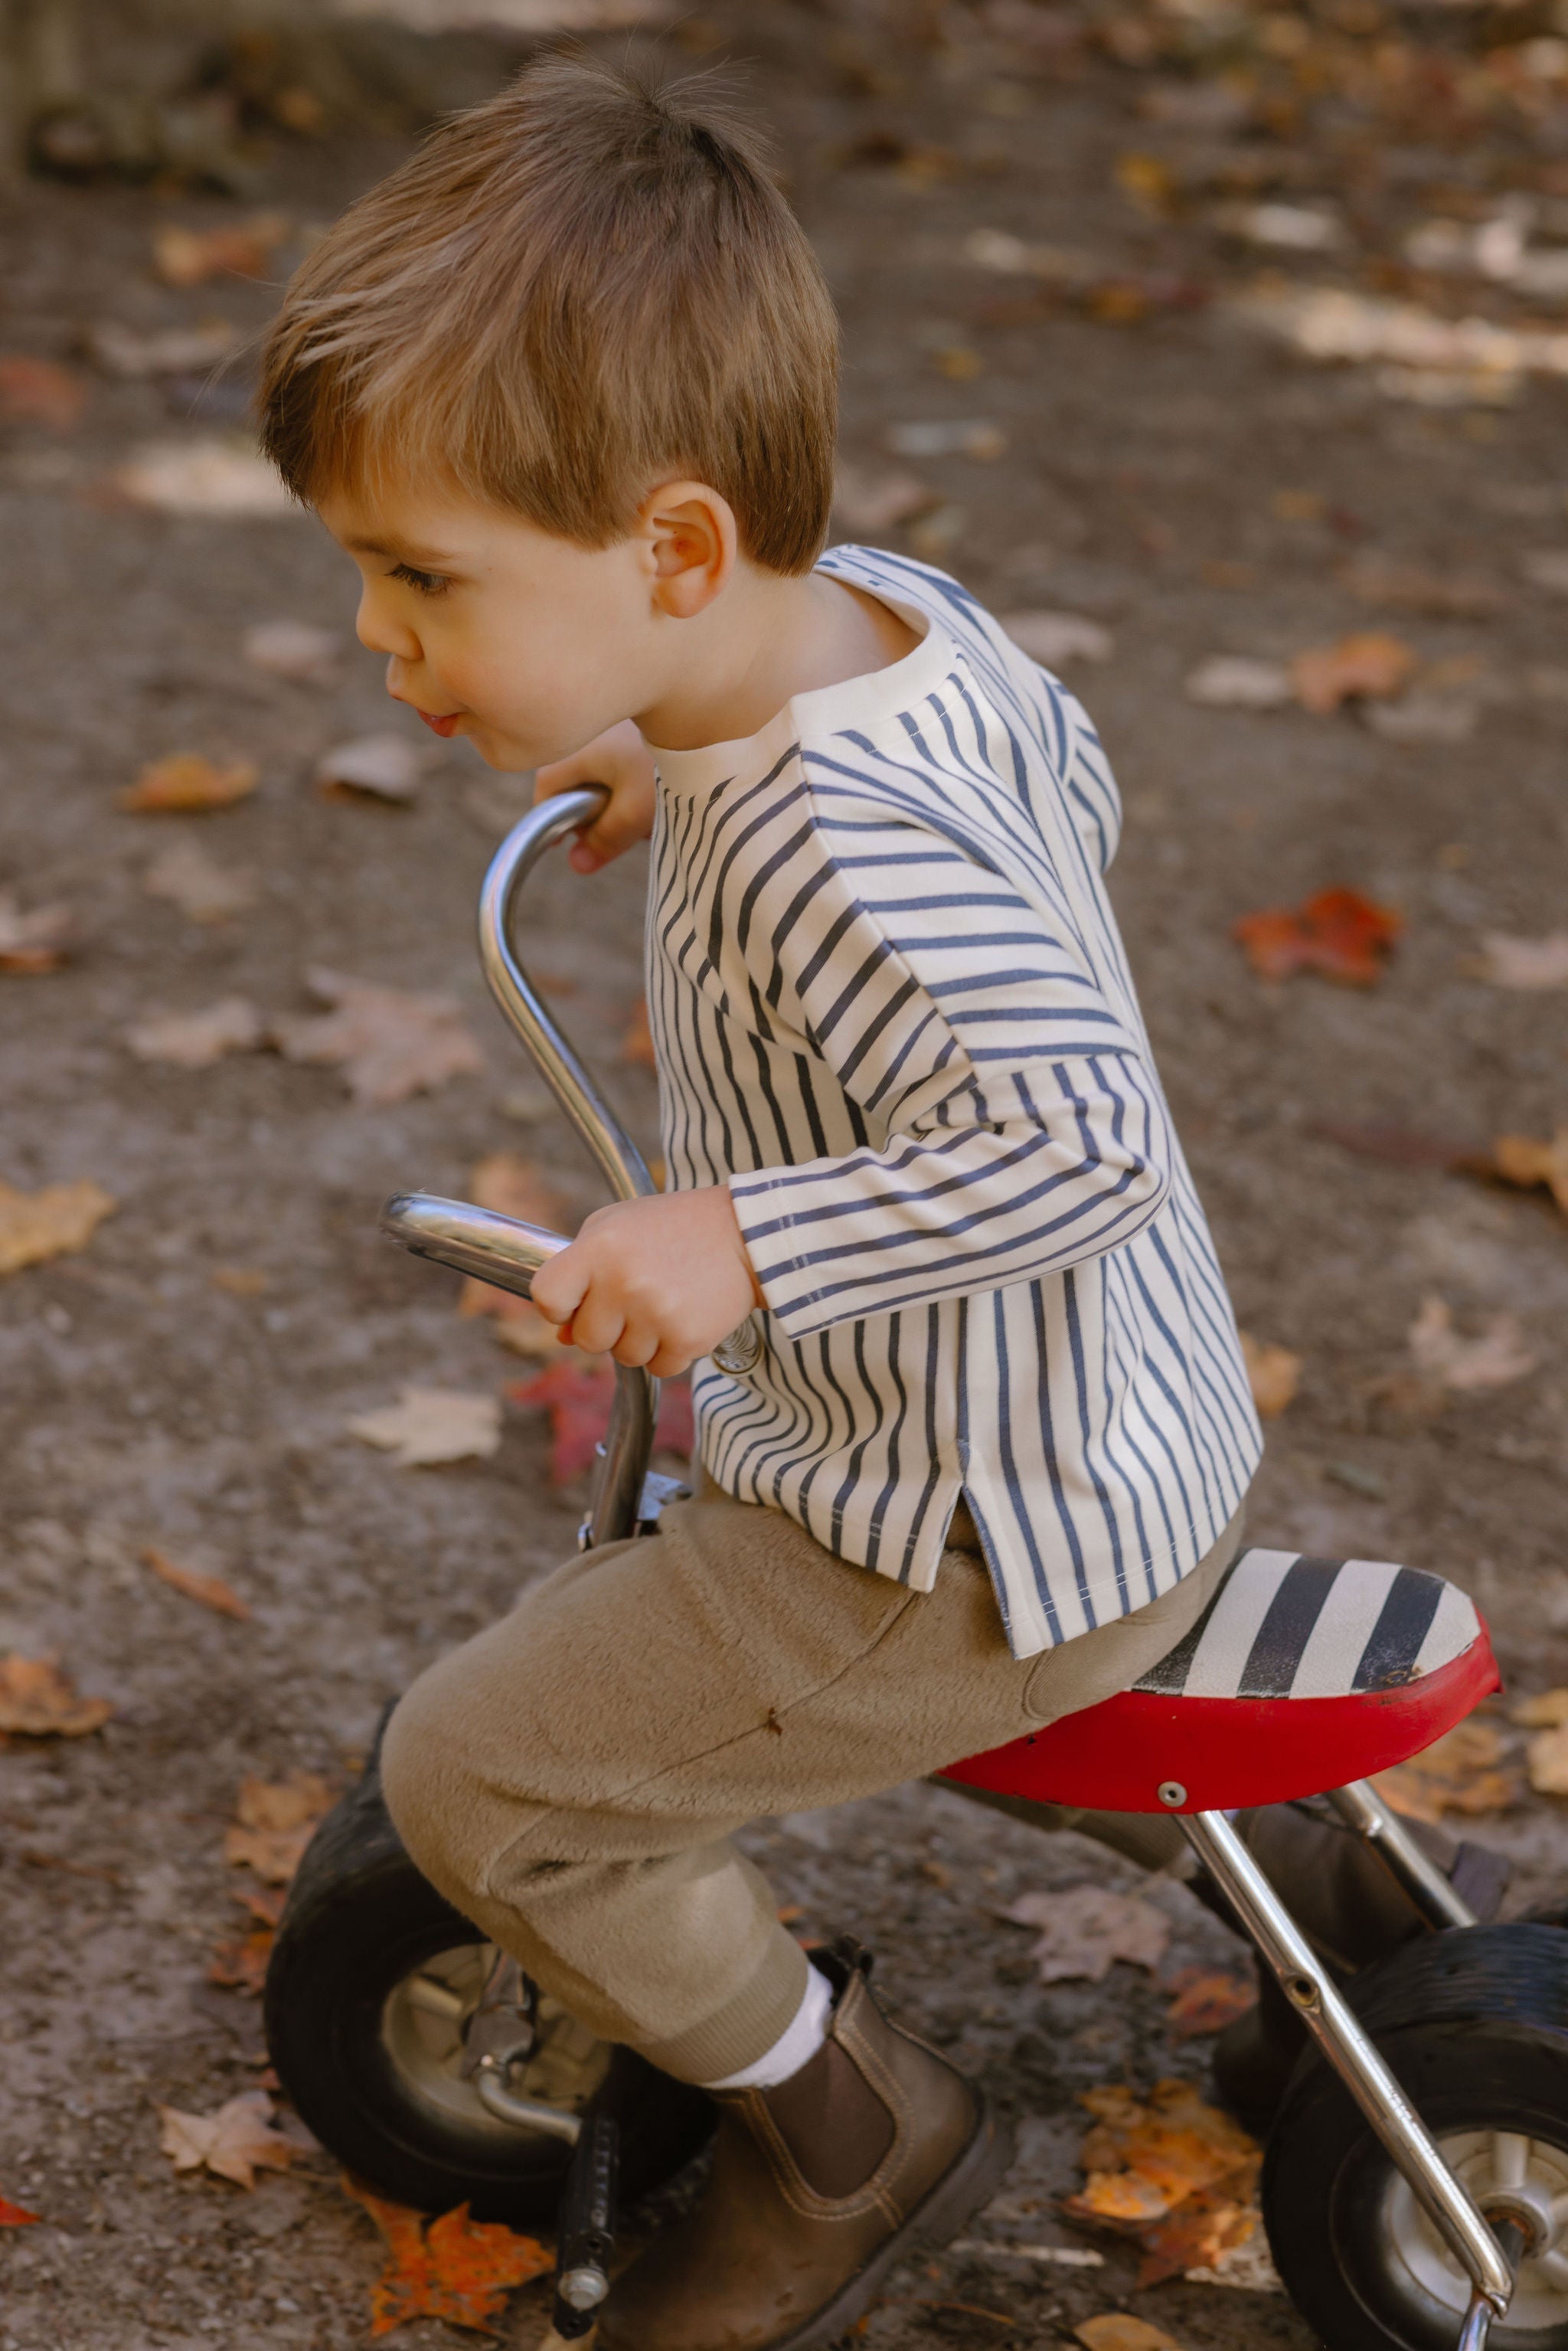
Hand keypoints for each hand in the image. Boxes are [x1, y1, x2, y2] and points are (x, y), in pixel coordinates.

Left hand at [530, 1186, 763, 1376]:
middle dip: (605, 1326)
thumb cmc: (671, 1227)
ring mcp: (657, 1313)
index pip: (547, 1298)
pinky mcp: (688, 1339)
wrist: (744, 1233)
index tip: (577, 1302)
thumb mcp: (615, 1227)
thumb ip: (579, 1272)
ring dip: (640, 1339)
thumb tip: (561, 1337)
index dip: (559, 1307)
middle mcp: (624, 1282)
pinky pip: (658, 1368)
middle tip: (634, 1298)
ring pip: (624, 1358)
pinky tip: (682, 1317)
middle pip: (586, 1339)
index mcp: (599, 1248)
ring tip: (663, 1302)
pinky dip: (669, 1351)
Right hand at [534, 720, 657, 873]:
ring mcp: (613, 730)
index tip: (565, 841)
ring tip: (650, 813)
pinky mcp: (636, 731)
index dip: (552, 819)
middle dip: (596, 816)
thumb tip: (576, 864)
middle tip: (622, 831)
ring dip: (621, 803)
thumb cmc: (667, 764)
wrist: (707, 723)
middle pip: (575, 787)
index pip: (546, 790)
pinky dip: (637, 786)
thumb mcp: (634, 811)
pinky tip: (661, 795)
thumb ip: (604, 840)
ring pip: (603, 779)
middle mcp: (589, 736)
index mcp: (577, 751)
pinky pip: (624, 765)